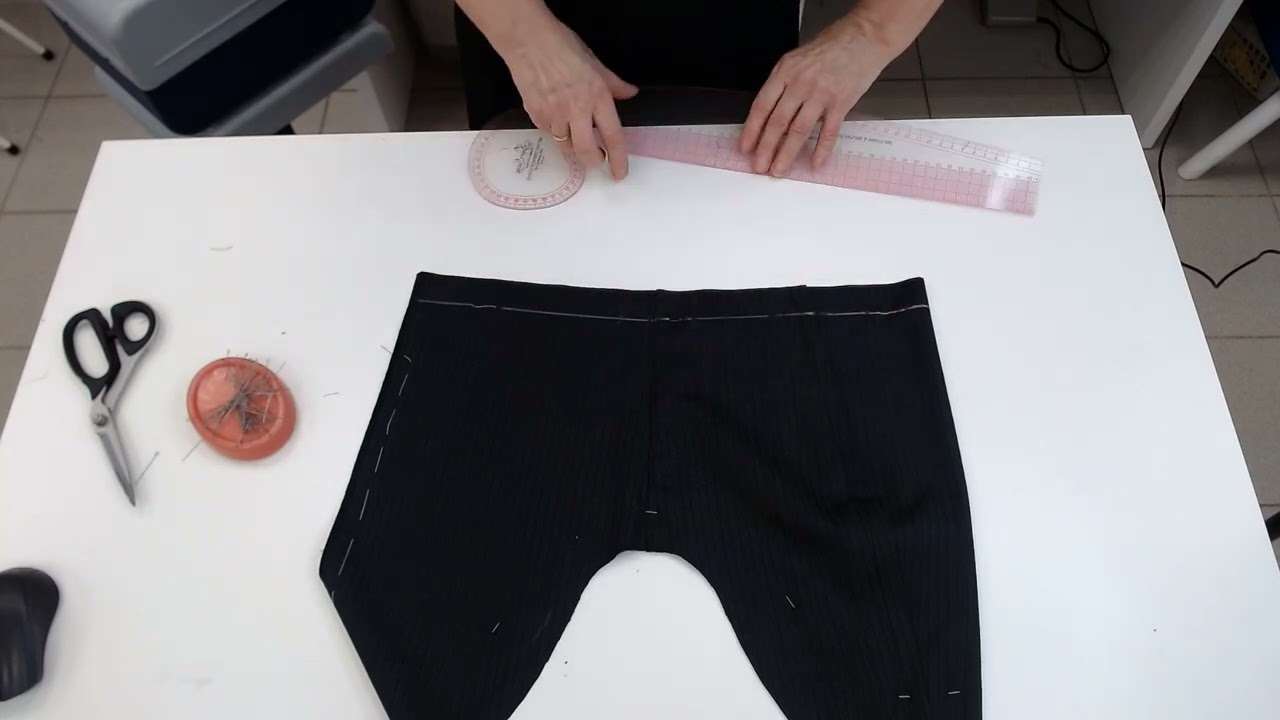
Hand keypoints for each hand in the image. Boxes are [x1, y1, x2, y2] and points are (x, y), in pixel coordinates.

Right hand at [504, 18, 637, 179]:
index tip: (619, 173)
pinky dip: (554, 130)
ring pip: (565, 146)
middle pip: (586, 152)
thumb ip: (614, 84)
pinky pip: (548, 133)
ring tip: (574, 130)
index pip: (613, 137)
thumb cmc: (561, 46)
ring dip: (572, 144)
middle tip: (596, 158)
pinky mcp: (535, 115)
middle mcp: (577, 110)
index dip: (619, 160)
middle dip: (593, 161)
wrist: (527, 40)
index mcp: (597, 96)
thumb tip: (630, 93)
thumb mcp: (595, 63)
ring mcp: (554, 114)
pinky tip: (555, 115)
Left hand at [740, 18, 895, 175]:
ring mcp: (821, 94)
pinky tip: (815, 163)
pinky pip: (828, 132)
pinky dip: (821, 150)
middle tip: (759, 167)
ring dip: (787, 154)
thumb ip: (783, 84)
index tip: (745, 147)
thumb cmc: (831, 46)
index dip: (751, 130)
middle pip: (778, 122)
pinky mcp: (841, 102)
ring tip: (779, 170)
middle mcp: (800, 83)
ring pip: (799, 131)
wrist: (864, 36)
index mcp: (785, 72)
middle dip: (766, 149)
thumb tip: (770, 115)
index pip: (762, 106)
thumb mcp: (797, 59)